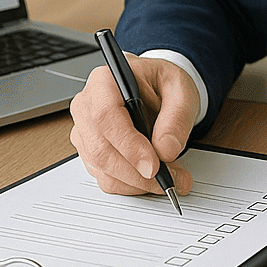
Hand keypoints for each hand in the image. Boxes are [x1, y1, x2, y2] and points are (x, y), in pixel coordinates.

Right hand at [69, 53, 198, 198]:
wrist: (159, 92)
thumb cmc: (164, 85)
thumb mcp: (181, 91)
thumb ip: (177, 117)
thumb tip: (166, 149)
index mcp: (105, 81)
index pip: (105, 116)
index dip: (128, 144)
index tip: (153, 165)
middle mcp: (87, 106)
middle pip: (100, 148)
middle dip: (136, 172)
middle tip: (170, 178)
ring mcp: (85, 131)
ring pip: (102, 168)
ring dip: (137, 181)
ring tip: (170, 177)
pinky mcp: (91, 153)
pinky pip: (106, 178)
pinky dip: (132, 185)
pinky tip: (153, 179)